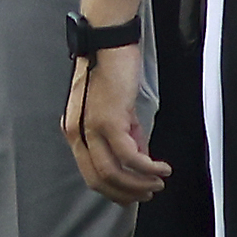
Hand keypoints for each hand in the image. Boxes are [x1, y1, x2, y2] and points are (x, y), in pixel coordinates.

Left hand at [62, 44, 164, 204]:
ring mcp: (91, 128)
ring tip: (158, 182)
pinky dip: (147, 167)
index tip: (132, 195)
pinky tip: (161, 168)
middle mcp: (78, 133)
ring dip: (139, 183)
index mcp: (75, 130)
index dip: (113, 190)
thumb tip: (139, 157)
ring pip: (113, 173)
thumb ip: (125, 134)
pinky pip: (130, 156)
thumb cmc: (111, 68)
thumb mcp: (115, 108)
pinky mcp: (109, 120)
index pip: (90, 173)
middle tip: (148, 194)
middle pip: (99, 179)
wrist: (107, 40)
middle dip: (126, 193)